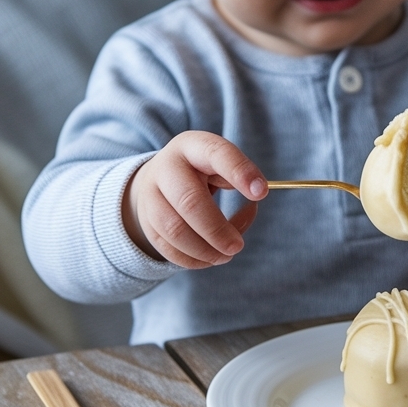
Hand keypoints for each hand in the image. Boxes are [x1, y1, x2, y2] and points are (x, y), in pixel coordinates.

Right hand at [122, 131, 267, 266]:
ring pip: (175, 230)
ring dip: (205, 250)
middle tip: (238, 246)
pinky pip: (167, 248)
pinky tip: (210, 258)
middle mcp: (166, 168)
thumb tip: (255, 194)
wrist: (158, 179)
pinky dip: (193, 260)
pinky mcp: (146, 222)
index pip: (216, 153)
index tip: (261, 193)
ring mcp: (150, 196)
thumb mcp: (217, 162)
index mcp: (192, 146)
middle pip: (189, 202)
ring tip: (226, 255)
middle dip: (217, 230)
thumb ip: (236, 175)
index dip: (239, 172)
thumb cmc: (201, 172)